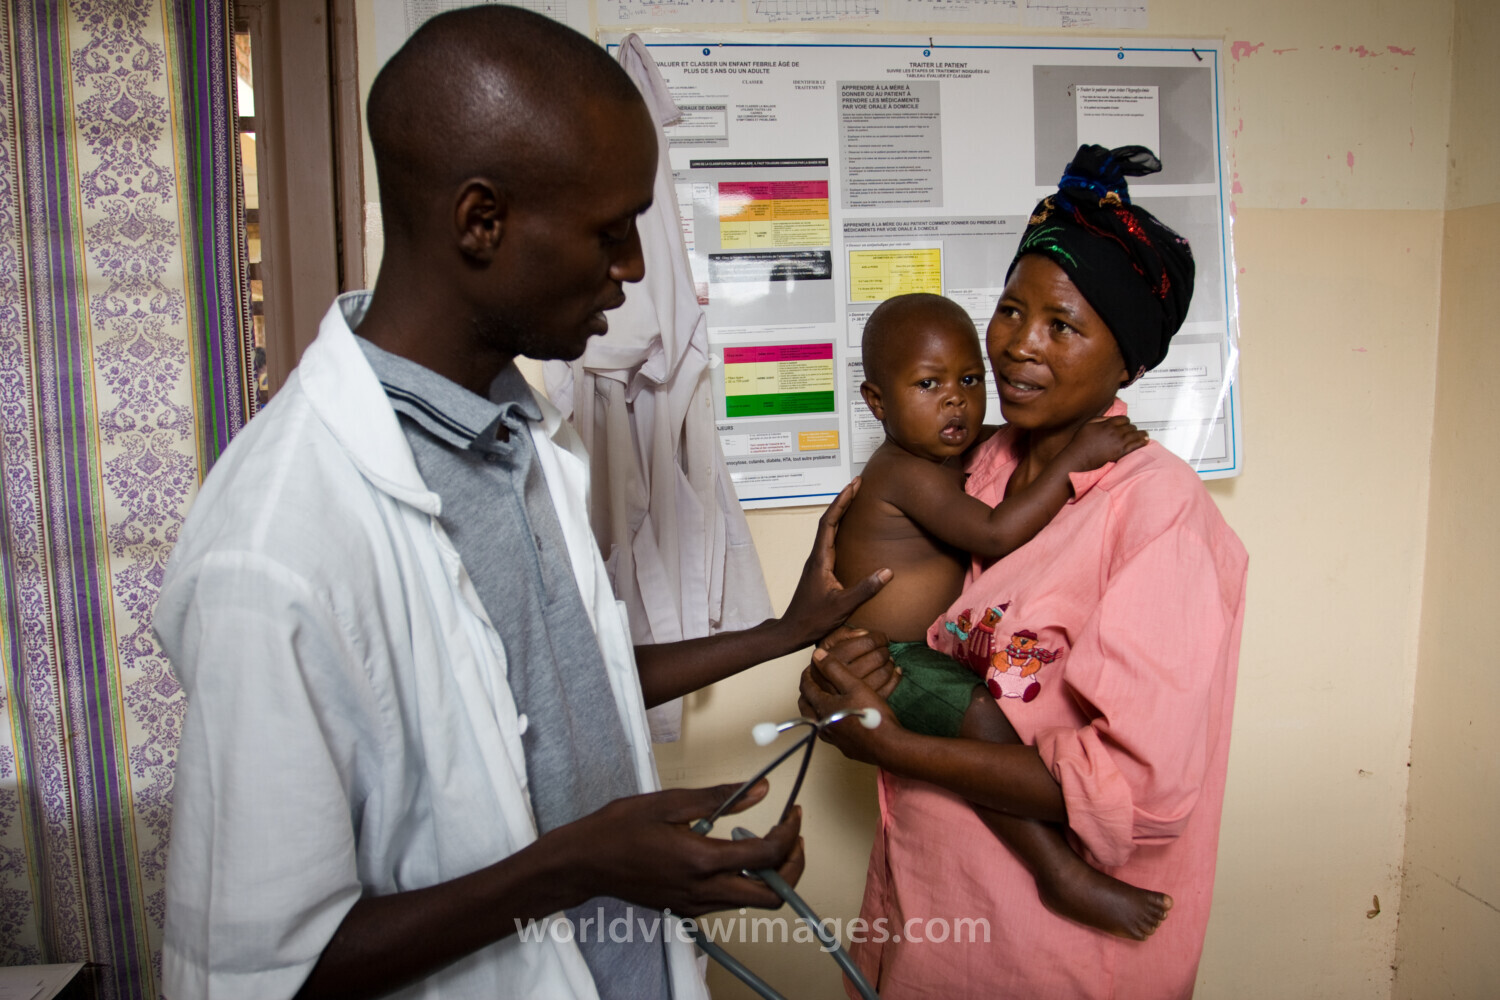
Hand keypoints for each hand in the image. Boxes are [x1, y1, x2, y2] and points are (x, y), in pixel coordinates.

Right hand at [568, 780, 804, 916]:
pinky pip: (729, 901)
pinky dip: (745, 880)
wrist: (585, 862)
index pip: (767, 856)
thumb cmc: (620, 828)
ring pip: (752, 901)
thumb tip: (762, 790)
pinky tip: (731, 853)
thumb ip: (720, 798)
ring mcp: (695, 905)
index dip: (790, 834)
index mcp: (701, 861)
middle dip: (792, 866)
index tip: (793, 813)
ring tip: (762, 838)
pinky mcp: (687, 909)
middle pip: (772, 895)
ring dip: (769, 874)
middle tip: (791, 835)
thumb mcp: (670, 803)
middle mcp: (703, 891)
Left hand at [779, 479, 892, 648]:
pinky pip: (831, 539)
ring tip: (855, 497)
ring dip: (841, 511)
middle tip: (858, 483)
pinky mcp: (821, 568)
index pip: (829, 523)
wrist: (793, 631)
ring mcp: (818, 561)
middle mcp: (817, 556)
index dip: (841, 502)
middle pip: (828, 520)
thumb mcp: (843, 606)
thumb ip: (865, 589)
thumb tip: (888, 572)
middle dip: (843, 500)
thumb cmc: (814, 619)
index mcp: (820, 559)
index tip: (853, 485)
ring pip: (828, 528)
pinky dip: (840, 526)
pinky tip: (850, 527)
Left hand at [799, 645, 902, 766]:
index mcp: (822, 708)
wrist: (888, 746)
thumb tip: (817, 655)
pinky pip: (827, 731)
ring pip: (815, 721)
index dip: (807, 675)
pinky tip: (839, 718)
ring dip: (816, 708)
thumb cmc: (871, 714)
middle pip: (806, 706)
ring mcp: (831, 739)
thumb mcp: (855, 686)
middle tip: (814, 683)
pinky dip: (827, 721)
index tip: (811, 668)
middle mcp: (822, 725)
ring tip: (824, 699)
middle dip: (807, 693)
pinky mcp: (842, 748)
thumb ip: (834, 669)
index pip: (806, 688)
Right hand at [814, 627, 898, 699]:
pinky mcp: (862, 703)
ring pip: (883, 674)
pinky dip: (895, 678)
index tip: (882, 638)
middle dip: (885, 651)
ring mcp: (853, 692)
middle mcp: (843, 675)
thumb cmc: (828, 662)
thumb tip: (864, 633)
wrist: (818, 692)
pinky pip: (887, 689)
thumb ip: (843, 634)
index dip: (879, 638)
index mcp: (835, 657)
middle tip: (884, 649)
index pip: (866, 643)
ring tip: (888, 660)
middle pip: (877, 658)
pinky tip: (895, 671)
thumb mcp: (828, 644)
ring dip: (890, 664)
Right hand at [1059, 415, 1147, 471]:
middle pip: (1130, 426)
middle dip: (1132, 428)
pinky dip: (1142, 442)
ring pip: (1135, 434)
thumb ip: (1101, 419)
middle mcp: (1115, 432)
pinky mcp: (1121, 451)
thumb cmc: (1082, 442)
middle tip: (1133, 431)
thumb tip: (1111, 418)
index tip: (1127, 423)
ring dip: (1141, 434)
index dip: (1126, 421)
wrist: (1080, 457)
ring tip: (1145, 434)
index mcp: (1107, 424)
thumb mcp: (1088, 424)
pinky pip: (1136, 444)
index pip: (1123, 419)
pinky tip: (1145, 441)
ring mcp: (1119, 442)